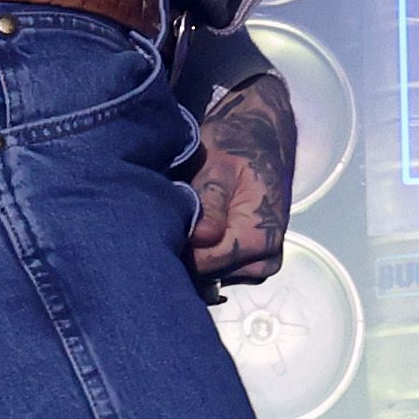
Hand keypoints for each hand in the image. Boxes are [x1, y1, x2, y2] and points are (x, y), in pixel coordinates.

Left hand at [184, 75, 293, 286]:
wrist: (260, 142)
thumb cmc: (237, 148)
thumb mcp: (219, 166)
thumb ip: (211, 202)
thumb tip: (200, 237)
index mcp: (259, 238)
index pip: (204, 265)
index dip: (175, 248)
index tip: (155, 226)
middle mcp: (263, 262)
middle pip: (205, 275)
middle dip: (181, 251)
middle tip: (164, 219)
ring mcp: (257, 268)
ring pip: (208, 275)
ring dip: (190, 253)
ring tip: (180, 220)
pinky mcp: (248, 267)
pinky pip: (215, 271)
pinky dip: (199, 254)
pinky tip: (191, 230)